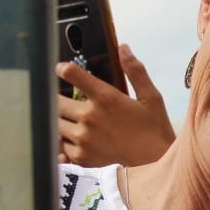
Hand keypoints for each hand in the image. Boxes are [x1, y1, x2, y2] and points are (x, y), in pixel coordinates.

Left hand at [57, 44, 175, 166]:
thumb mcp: (151, 97)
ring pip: (54, 123)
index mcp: (105, 98)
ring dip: (58, 118)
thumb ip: (135, 71)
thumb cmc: (154, 128)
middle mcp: (89, 117)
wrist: (155, 162)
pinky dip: (62, 140)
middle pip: (56, 101)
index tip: (61, 69)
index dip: (63, 69)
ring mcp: (83, 138)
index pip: (73, 74)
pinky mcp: (81, 156)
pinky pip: (60, 145)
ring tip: (66, 118)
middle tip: (61, 97)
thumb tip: (123, 47)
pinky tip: (72, 138)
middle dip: (56, 97)